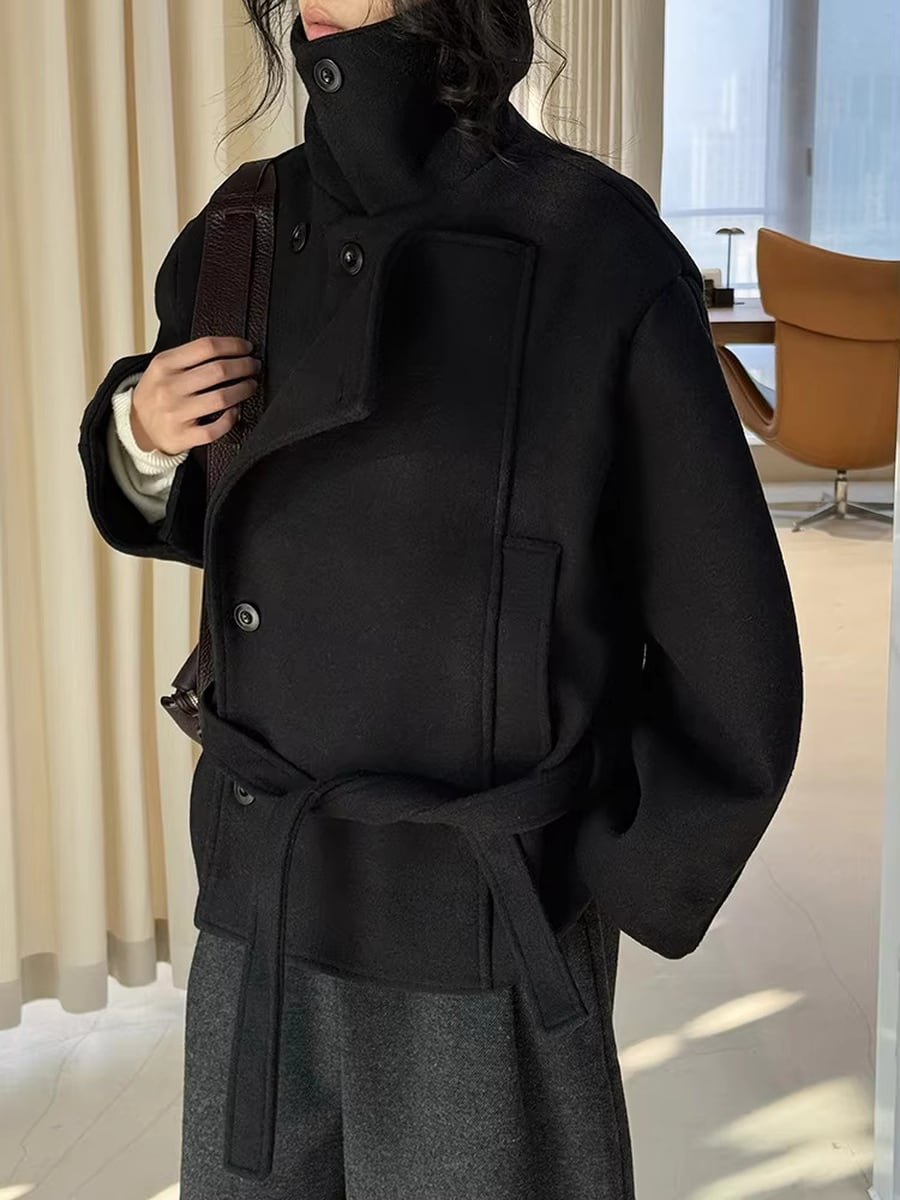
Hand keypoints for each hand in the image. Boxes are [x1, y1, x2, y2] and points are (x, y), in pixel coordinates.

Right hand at [130, 336, 260, 454]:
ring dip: (243, 389)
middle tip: (254, 366)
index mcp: (164, 365)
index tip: (246, 347)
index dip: (233, 345)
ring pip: (222, 398)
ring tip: (250, 385)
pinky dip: (231, 418)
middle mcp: (169, 388)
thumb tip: (231, 349)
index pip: (206, 347)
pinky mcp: (183, 436)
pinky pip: (216, 428)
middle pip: (219, 371)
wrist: (138, 427)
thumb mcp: (163, 368)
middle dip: (244, 366)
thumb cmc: (157, 394)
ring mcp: (176, 413)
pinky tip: (235, 411)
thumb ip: (189, 357)